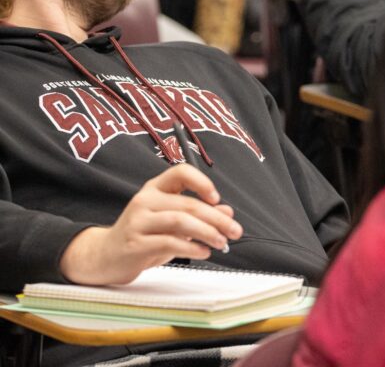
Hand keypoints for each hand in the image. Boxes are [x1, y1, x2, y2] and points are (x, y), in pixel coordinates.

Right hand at [59, 165, 242, 285]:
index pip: (180, 172)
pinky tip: (204, 251)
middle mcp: (145, 200)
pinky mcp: (135, 243)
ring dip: (207, 232)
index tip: (217, 198)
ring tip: (222, 242)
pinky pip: (169, 242)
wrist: (105, 257)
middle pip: (188, 203)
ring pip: (180, 221)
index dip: (201, 182)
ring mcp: (138, 221)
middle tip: (235, 230)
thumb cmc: (144, 235)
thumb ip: (197, 214)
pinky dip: (192, 247)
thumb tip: (227, 212)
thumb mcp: (171, 220)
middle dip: (217, 218)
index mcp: (155, 188)